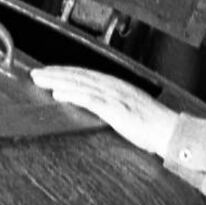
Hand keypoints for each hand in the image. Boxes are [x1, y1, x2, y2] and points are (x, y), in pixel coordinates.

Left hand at [30, 64, 185, 161]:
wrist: (170, 132)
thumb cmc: (153, 126)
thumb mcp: (130, 112)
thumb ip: (113, 107)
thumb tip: (98, 109)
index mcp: (117, 86)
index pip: (86, 75)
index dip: (65, 72)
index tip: (49, 71)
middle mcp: (114, 86)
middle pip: (78, 76)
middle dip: (55, 73)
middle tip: (34, 73)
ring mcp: (114, 96)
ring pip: (80, 84)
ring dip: (57, 80)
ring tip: (39, 80)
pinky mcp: (115, 109)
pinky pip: (89, 99)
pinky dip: (72, 94)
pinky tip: (58, 94)